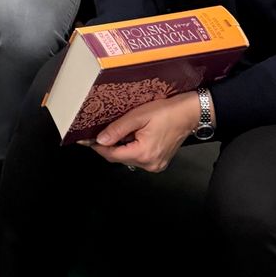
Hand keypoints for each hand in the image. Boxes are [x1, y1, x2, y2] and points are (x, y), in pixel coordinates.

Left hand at [83, 91, 200, 172]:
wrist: (189, 114)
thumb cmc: (167, 112)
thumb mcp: (138, 116)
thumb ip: (117, 129)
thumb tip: (100, 140)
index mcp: (144, 154)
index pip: (112, 155)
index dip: (98, 147)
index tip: (86, 140)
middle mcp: (150, 164)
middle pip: (119, 158)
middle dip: (109, 145)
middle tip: (101, 131)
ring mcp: (156, 165)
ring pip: (128, 158)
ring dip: (121, 146)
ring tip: (122, 130)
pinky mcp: (159, 162)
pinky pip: (138, 157)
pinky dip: (132, 148)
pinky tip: (133, 135)